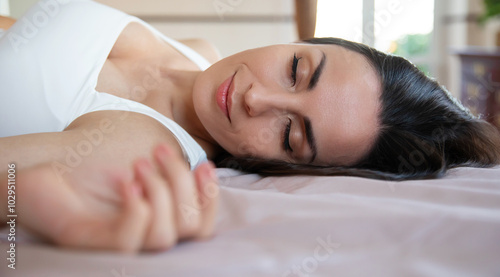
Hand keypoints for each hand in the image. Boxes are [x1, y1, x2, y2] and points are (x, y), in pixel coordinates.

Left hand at [15, 143, 218, 252]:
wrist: (34, 175)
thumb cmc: (86, 173)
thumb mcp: (136, 170)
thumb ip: (167, 175)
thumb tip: (202, 164)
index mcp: (155, 225)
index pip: (202, 227)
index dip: (211, 197)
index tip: (203, 164)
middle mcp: (141, 242)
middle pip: (190, 228)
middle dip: (182, 182)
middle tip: (159, 149)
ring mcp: (114, 248)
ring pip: (163, 238)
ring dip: (159, 190)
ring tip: (140, 162)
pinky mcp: (88, 244)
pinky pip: (127, 240)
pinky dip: (134, 206)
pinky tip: (124, 179)